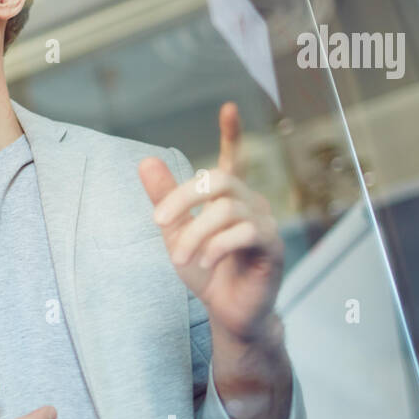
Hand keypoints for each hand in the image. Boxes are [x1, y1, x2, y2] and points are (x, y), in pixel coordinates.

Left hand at [137, 102, 283, 340]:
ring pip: (226, 210)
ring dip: (195, 234)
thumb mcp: (176, 233)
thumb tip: (145, 160)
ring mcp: (265, 224)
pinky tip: (205, 261)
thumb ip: (164, 199)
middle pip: (217, 180)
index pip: (231, 159)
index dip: (231, 133)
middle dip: (181, 198)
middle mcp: (250, 204)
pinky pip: (245, 233)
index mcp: (227, 198)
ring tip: (180, 257)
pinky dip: (217, 247)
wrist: (227, 311)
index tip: (228, 107)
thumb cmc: (206, 271)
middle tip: (158, 223)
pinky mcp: (273, 248)